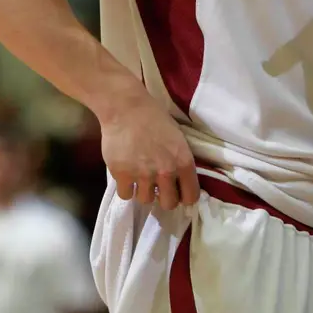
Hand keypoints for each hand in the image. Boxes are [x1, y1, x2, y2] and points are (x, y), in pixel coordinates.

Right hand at [98, 91, 199, 209]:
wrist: (127, 108)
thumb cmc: (155, 117)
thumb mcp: (178, 137)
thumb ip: (180, 160)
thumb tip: (180, 180)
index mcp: (183, 161)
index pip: (191, 196)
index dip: (185, 197)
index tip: (179, 193)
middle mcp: (166, 172)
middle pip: (168, 204)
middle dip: (164, 197)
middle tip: (159, 188)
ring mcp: (143, 175)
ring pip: (146, 200)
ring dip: (144, 191)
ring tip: (140, 177)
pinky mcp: (122, 175)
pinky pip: (126, 195)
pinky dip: (126, 188)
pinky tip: (127, 176)